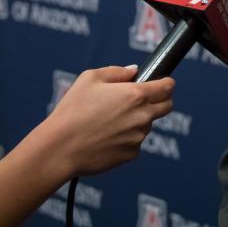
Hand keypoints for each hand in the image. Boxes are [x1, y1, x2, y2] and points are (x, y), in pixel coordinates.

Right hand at [41, 66, 174, 176]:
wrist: (60, 148)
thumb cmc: (73, 110)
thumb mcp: (89, 78)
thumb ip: (117, 72)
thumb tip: (134, 71)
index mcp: (135, 94)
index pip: (168, 87)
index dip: (166, 83)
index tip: (160, 83)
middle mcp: (142, 116)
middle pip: (167, 107)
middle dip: (159, 101)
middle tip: (139, 100)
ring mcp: (138, 137)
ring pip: (148, 125)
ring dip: (138, 120)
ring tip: (109, 121)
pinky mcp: (131, 154)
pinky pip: (135, 142)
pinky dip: (126, 138)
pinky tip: (105, 137)